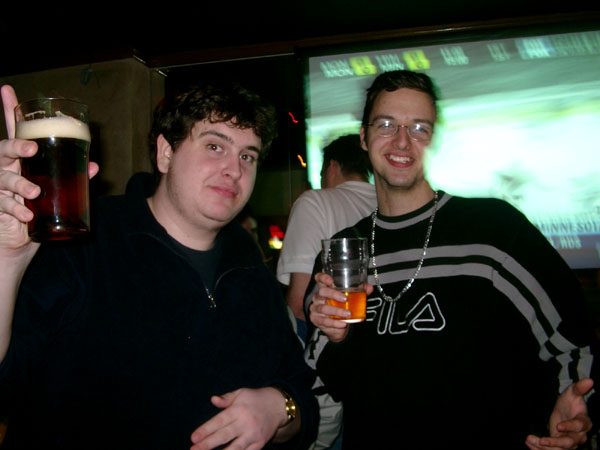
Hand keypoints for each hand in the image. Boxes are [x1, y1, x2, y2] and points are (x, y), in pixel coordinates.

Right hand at [0, 85, 98, 250]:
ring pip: (2, 178)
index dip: (9, 109)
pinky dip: (16, 210)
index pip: (14, 131)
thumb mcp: (59, 190)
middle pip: (3, 149)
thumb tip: (93, 166)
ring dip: (19, 184)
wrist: (22, 241)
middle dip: (15, 145)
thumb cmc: (39, 209)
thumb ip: (74, 176)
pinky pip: (3, 205)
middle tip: (31, 149)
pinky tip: (27, 216)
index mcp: (21, 159)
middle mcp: (6, 169)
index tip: (7, 89)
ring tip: (34, 192)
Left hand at [190, 387, 287, 449]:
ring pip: (236, 448)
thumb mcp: (241, 393)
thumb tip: (213, 400)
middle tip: (194, 449)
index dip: (206, 430)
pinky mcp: (260, 444)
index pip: (220, 421)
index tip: (193, 438)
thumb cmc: (255, 399)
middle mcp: (246, 423)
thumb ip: (226, 399)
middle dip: (208, 444)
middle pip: (225, 435)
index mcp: (239, 409)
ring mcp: (254, 435)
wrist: (278, 406)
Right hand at [308, 272, 372, 342]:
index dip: (323, 277)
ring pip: (323, 308)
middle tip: (345, 299)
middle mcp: (318, 297)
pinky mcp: (316, 319)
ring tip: (348, 314)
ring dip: (336, 311)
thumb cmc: (342, 308)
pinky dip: (334, 322)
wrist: (339, 327)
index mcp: (325, 288)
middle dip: (333, 294)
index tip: (331, 280)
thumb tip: (369, 287)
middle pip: (322, 292)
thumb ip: (360, 292)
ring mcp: (315, 308)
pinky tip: (343, 323)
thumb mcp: (352, 298)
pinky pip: (324, 320)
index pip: (319, 278)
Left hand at [525, 378, 593, 449]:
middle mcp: (579, 435)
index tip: (558, 426)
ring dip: (545, 448)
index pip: (579, 426)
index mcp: (584, 422)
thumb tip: (590, 380)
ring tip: (530, 440)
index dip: (570, 427)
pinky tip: (529, 443)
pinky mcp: (560, 445)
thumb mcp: (573, 393)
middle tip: (542, 441)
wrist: (565, 410)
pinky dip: (539, 448)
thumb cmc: (570, 402)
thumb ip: (579, 388)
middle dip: (556, 443)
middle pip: (570, 443)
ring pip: (560, 449)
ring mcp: (570, 442)